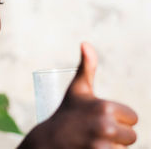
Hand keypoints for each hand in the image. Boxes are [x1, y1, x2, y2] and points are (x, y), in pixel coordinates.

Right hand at [19, 42, 137, 148]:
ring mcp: (103, 145)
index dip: (118, 119)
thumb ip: (87, 67)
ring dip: (112, 146)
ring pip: (125, 147)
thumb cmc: (66, 114)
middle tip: (94, 131)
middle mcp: (106, 126)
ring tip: (91, 141)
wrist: (49, 141)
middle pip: (132, 135)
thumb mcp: (77, 90)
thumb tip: (85, 43)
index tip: (97, 118)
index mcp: (105, 106)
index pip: (133, 118)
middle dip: (116, 135)